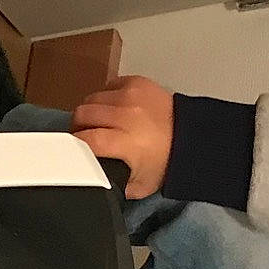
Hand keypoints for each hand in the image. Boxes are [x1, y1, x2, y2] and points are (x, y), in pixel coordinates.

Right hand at [72, 75, 173, 198]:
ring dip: (91, 111)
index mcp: (124, 141)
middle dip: (79, 127)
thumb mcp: (138, 186)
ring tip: (98, 122)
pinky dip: (107, 97)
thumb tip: (96, 180)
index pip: (85, 139)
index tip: (76, 149)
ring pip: (92, 98)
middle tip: (84, 135)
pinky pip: (108, 86)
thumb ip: (114, 184)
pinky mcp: (137, 82)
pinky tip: (114, 108)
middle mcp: (125, 115)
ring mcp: (130, 95)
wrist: (192, 138)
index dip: (76, 144)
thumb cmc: (165, 162)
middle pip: (82, 114)